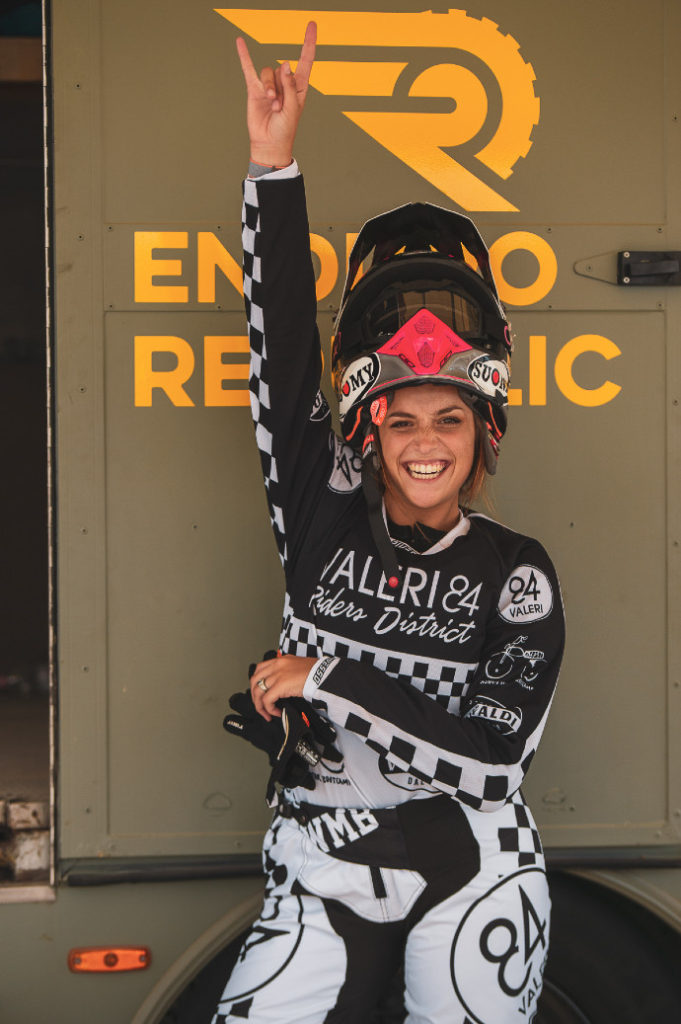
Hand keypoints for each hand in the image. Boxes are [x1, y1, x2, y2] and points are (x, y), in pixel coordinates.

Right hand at [236, 20, 315, 167]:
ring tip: (271, 106)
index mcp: (299, 86)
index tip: (311, 24)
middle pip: (281, 70)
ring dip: (269, 89)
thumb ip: (290, 87)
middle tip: (279, 107)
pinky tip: (240, 41)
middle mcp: (284, 83)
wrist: (269, 144)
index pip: (306, 59)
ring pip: (267, 73)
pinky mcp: (255, 89)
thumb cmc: (285, 129)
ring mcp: (269, 85)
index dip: (308, 42)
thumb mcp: (293, 109)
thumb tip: (285, 64)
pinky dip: (244, 55)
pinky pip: (249, 68)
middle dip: (280, 89)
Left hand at [250, 653, 317, 719]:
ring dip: (260, 705)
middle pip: (254, 681)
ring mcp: (277, 674)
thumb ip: (287, 674)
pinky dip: (269, 709)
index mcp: (280, 660)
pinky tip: (277, 712)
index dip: (257, 684)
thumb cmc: (316, 673)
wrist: (324, 674)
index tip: (261, 694)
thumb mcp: (298, 669)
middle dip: (255, 696)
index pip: (259, 669)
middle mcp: (276, 665)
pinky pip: (267, 700)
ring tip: (267, 713)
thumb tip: (281, 689)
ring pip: (258, 691)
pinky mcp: (280, 685)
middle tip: (260, 706)